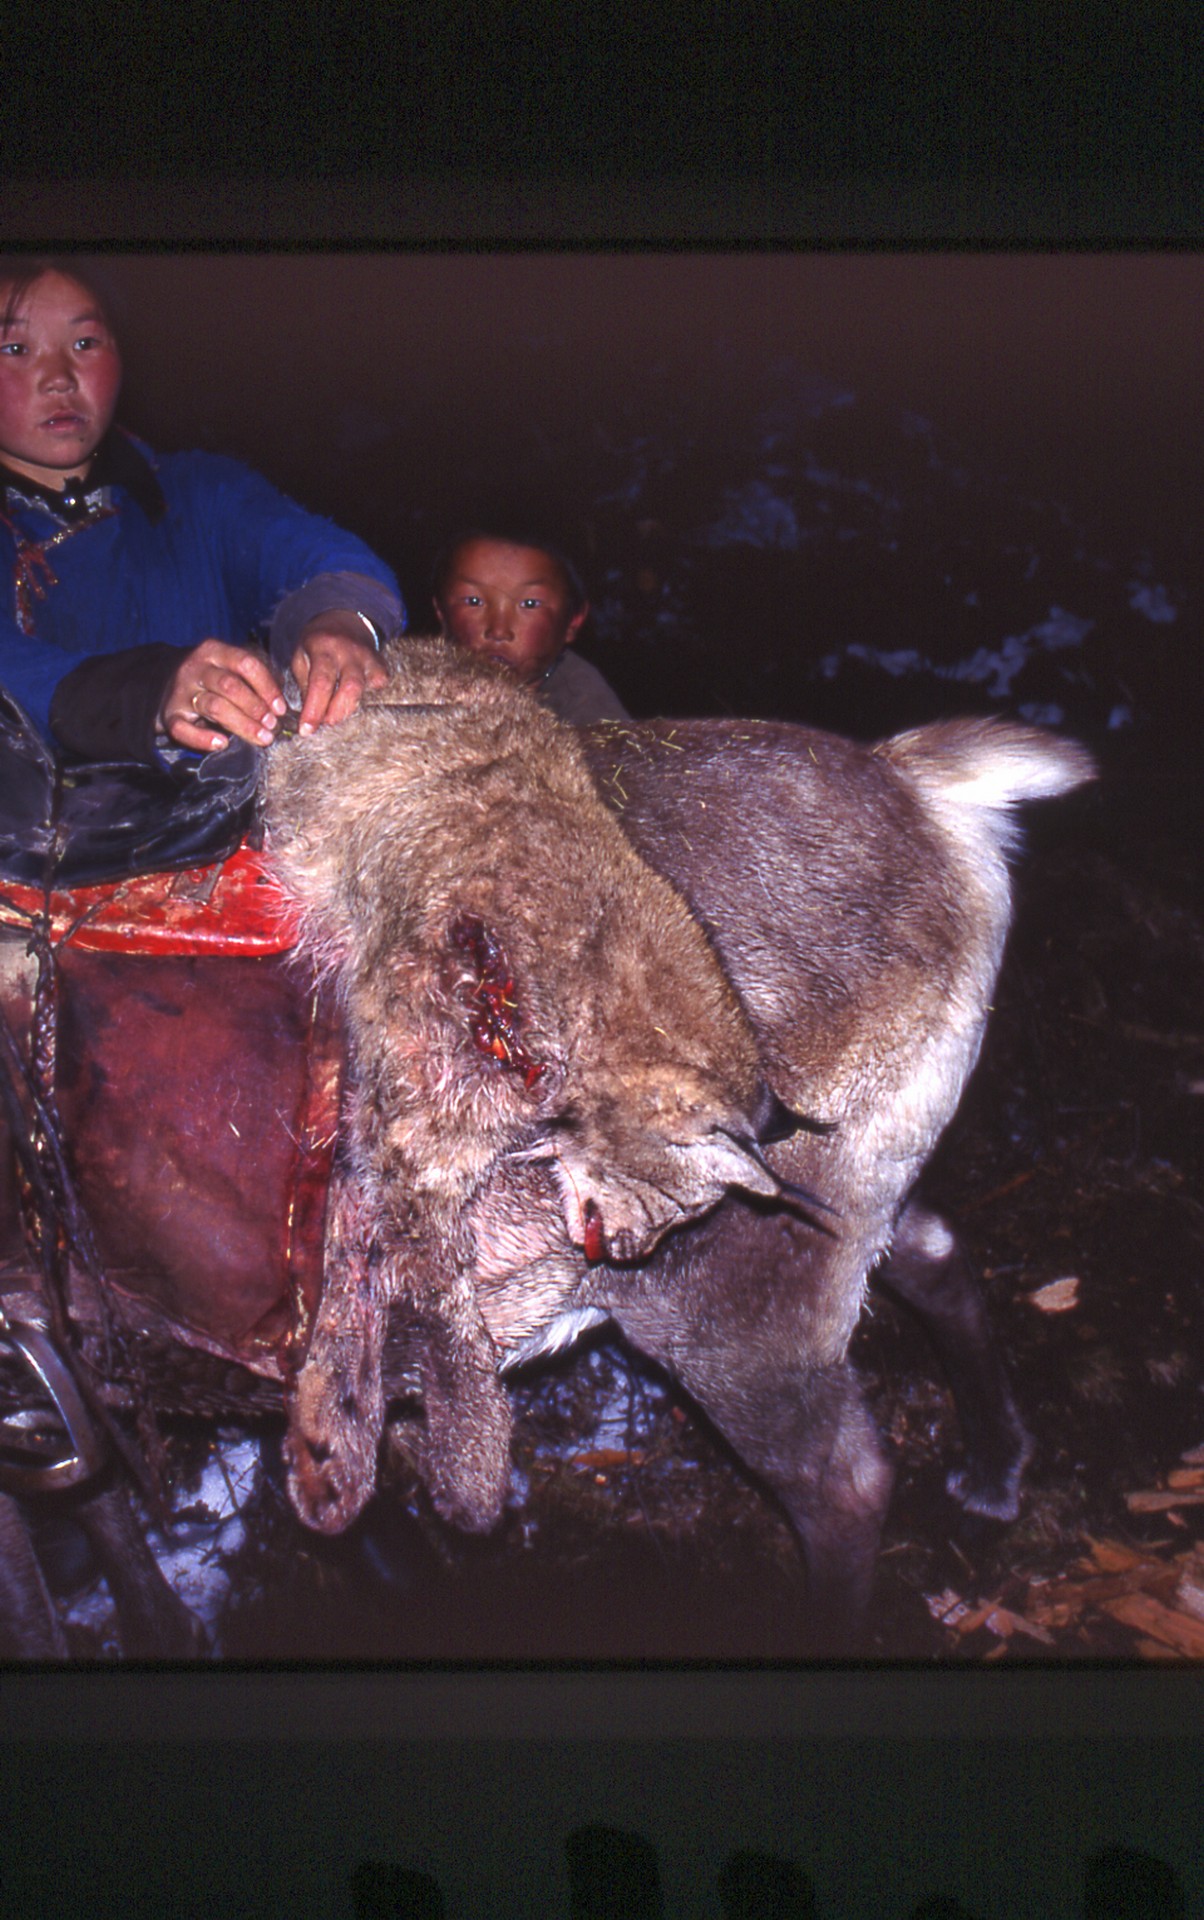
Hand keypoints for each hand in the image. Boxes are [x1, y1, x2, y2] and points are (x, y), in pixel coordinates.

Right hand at [158, 640, 286, 750]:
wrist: (167, 684)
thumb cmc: (211, 679)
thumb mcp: (229, 668)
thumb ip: (253, 679)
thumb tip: (282, 704)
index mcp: (214, 652)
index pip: (245, 663)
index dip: (266, 686)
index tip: (280, 708)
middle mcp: (196, 668)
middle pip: (229, 685)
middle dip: (255, 707)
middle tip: (273, 726)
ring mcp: (181, 692)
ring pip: (213, 706)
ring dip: (242, 724)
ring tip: (262, 737)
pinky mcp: (170, 715)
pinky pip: (183, 729)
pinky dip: (202, 739)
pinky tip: (222, 744)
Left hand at [290, 612, 388, 735]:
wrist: (342, 620)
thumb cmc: (317, 644)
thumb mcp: (302, 659)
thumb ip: (305, 687)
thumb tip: (310, 718)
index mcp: (322, 647)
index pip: (320, 683)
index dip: (314, 710)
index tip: (306, 730)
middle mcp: (348, 651)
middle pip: (349, 687)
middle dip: (336, 713)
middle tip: (324, 724)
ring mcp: (367, 656)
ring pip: (364, 689)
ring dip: (348, 708)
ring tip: (335, 715)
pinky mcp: (380, 663)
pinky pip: (378, 686)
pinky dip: (367, 697)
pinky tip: (353, 698)